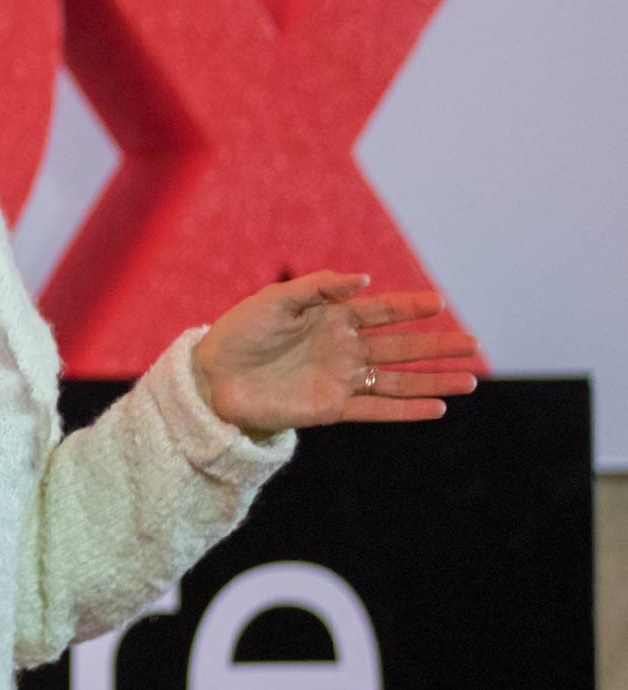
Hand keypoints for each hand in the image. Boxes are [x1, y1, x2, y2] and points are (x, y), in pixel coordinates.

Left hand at [191, 270, 481, 432]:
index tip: (440, 302)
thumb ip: (319, 286)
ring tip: (471, 380)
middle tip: (475, 344)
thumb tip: (365, 279)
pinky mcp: (331, 408)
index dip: (410, 307)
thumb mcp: (277, 300)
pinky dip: (408, 410)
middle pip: (401, 347)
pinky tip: (438, 409)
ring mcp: (340, 379)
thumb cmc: (241, 332)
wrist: (212, 376)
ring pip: (399, 380)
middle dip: (439, 346)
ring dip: (434, 380)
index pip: (382, 311)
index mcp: (332, 317)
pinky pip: (377, 409)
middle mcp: (343, 349)